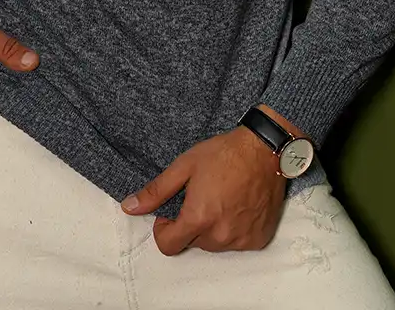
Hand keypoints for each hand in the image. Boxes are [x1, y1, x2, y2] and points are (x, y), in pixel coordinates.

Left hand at [120, 115, 290, 254]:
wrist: (264, 149)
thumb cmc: (224, 153)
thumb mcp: (185, 166)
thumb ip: (156, 191)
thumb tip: (129, 207)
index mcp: (199, 218)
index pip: (168, 245)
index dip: (164, 229)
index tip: (172, 212)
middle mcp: (220, 236)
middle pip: (192, 243)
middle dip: (191, 224)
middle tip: (201, 196)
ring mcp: (241, 240)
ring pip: (214, 244)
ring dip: (212, 228)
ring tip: (221, 198)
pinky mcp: (258, 239)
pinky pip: (237, 243)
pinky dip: (234, 229)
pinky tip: (238, 205)